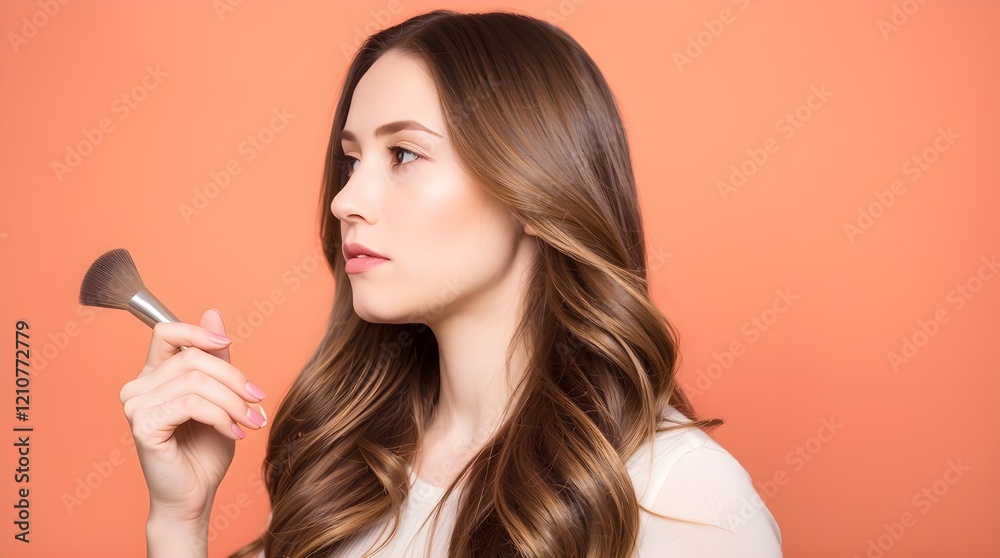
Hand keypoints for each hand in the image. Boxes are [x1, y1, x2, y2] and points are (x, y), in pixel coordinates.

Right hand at [120, 309, 266, 528]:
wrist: (194, 496)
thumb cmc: (204, 451)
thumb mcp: (220, 397)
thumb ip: (216, 360)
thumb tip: (214, 314)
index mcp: (153, 375)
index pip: (165, 331)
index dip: (198, 332)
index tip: (229, 345)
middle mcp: (137, 387)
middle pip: (193, 358)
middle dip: (234, 378)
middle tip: (258, 401)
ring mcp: (136, 406)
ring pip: (195, 382)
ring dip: (233, 402)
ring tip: (251, 421)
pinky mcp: (143, 426)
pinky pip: (191, 404)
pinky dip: (221, 416)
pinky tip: (235, 433)